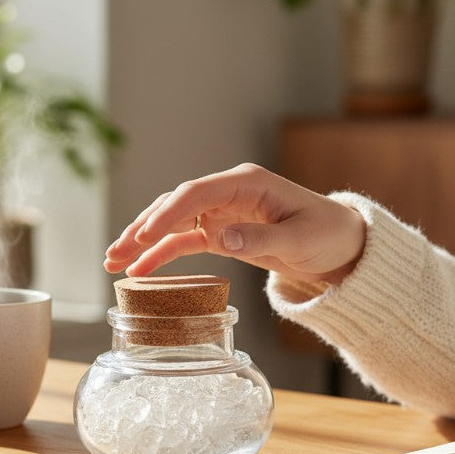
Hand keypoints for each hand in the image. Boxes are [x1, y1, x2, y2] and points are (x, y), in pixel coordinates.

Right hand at [104, 163, 365, 283]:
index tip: (146, 236)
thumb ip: (261, 237)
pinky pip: (185, 241)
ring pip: (173, 222)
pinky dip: (162, 254)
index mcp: (247, 182)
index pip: (196, 192)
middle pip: (176, 204)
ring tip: (114, 261)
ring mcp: (222, 212)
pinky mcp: (222, 232)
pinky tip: (139, 270)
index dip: (168, 213)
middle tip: (117, 251)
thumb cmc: (326, 234)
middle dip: (144, 227)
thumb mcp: (299, 239)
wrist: (340, 244)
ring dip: (144, 241)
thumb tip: (220, 235)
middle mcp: (228, 193)